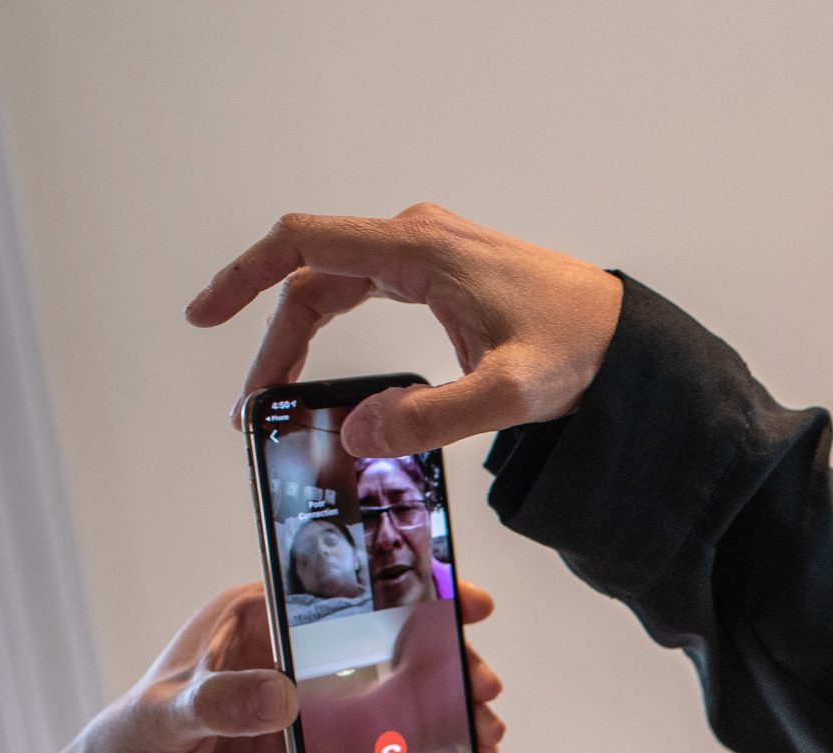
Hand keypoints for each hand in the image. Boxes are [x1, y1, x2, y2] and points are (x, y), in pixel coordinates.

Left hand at [49, 582, 506, 752]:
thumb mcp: (161, 717)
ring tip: (483, 732)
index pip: (339, 592)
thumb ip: (218, 702)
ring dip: (439, 712)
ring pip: (389, 700)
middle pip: (381, 646)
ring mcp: (305, 712)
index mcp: (252, 622)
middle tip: (480, 682)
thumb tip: (280, 695)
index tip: (457, 597)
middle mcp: (286, 660)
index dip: (404, 588)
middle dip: (440, 660)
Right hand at [184, 204, 624, 456]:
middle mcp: (417, 239)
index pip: (304, 245)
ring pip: (336, 286)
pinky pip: (365, 290)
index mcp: (419, 250)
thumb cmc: (580, 352)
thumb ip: (429, 419)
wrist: (629, 339)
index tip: (204, 314)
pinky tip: (326, 369)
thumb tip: (356, 433)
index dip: (245, 276)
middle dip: (273, 339)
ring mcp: (429, 252)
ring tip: (278, 396)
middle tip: (252, 406)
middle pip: (312, 277)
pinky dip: (334, 326)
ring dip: (300, 337)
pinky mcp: (443, 274)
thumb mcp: (506, 396)